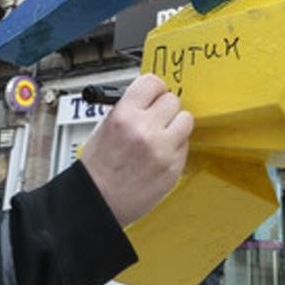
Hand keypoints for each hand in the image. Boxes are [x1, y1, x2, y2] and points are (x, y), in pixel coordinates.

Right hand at [79, 74, 193, 226]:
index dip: (154, 88)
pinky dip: (176, 147)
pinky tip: (160, 154)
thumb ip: (129, 108)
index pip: (152, 83)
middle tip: (158, 116)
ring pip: (186, 120)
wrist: (98, 201)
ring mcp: (163, 150)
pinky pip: (186, 145)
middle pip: (172, 100)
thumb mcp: (104, 126)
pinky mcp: (174, 168)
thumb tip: (149, 97)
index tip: (154, 93)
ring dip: (176, 125)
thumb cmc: (98, 168)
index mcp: (124, 116)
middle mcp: (145, 130)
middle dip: (165, 107)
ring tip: (162, 134)